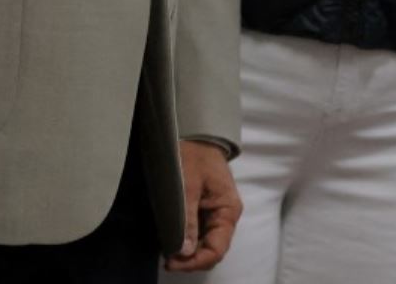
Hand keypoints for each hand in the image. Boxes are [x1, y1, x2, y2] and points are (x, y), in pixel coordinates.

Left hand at [163, 140, 240, 272]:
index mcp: (228, 210)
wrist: (194, 134)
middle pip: (211, 249)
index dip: (196, 261)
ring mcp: (215, 213)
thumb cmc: (194, 155)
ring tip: (167, 252)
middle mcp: (225, 216)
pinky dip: (186, 240)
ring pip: (204, 243)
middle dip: (191, 259)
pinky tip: (172, 240)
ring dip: (188, 251)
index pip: (217, 249)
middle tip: (167, 260)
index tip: (173, 262)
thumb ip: (187, 219)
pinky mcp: (204, 209)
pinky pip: (198, 232)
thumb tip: (185, 250)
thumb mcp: (187, 185)